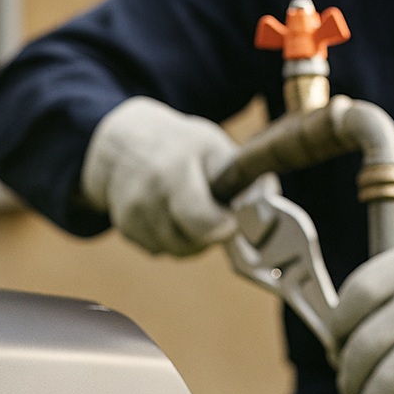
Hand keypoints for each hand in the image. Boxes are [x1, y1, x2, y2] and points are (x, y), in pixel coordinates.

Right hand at [80, 96, 238, 256]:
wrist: (124, 143)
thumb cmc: (179, 144)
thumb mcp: (212, 145)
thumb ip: (240, 175)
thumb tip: (268, 201)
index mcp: (173, 171)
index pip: (201, 222)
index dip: (223, 228)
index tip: (230, 218)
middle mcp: (147, 195)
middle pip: (190, 244)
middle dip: (209, 235)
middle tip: (215, 214)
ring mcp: (132, 214)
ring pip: (176, 250)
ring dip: (191, 238)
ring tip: (191, 209)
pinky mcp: (126, 229)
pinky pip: (160, 249)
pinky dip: (170, 238)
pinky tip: (170, 213)